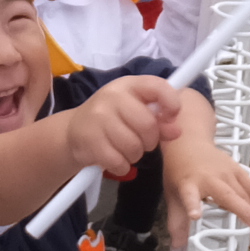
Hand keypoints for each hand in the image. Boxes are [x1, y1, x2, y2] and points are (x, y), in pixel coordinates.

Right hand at [62, 77, 180, 174]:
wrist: (73, 131)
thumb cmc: (111, 118)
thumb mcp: (135, 111)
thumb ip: (159, 119)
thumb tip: (176, 131)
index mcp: (128, 84)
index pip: (158, 87)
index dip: (171, 104)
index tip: (169, 118)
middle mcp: (112, 96)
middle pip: (148, 125)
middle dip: (150, 140)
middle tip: (140, 141)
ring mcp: (98, 117)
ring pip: (134, 147)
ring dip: (134, 155)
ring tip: (124, 149)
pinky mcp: (90, 140)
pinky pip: (119, 162)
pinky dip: (121, 166)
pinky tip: (113, 158)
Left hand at [164, 137, 249, 248]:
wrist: (189, 141)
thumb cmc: (180, 170)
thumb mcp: (172, 194)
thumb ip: (176, 220)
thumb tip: (179, 245)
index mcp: (189, 184)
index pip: (189, 196)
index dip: (192, 206)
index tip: (195, 216)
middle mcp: (210, 177)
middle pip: (229, 196)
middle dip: (244, 214)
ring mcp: (226, 171)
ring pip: (245, 192)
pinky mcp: (237, 168)